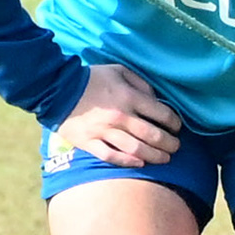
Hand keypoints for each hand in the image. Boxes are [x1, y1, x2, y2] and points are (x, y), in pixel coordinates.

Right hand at [57, 64, 182, 166]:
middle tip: (176, 147)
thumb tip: (155, 99)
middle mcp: (120, 117)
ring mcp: (104, 132)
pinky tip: (140, 164)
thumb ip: (140, 83)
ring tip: (165, 158)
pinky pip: (112, 157)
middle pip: (153, 136)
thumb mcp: (119, 71)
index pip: (161, 114)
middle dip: (169, 144)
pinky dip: (128, 162)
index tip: (177, 127)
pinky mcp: (90, 143)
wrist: (58, 89)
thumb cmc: (91, 78)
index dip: (174, 123)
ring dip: (155, 156)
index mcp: (129, 97)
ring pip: (136, 150)